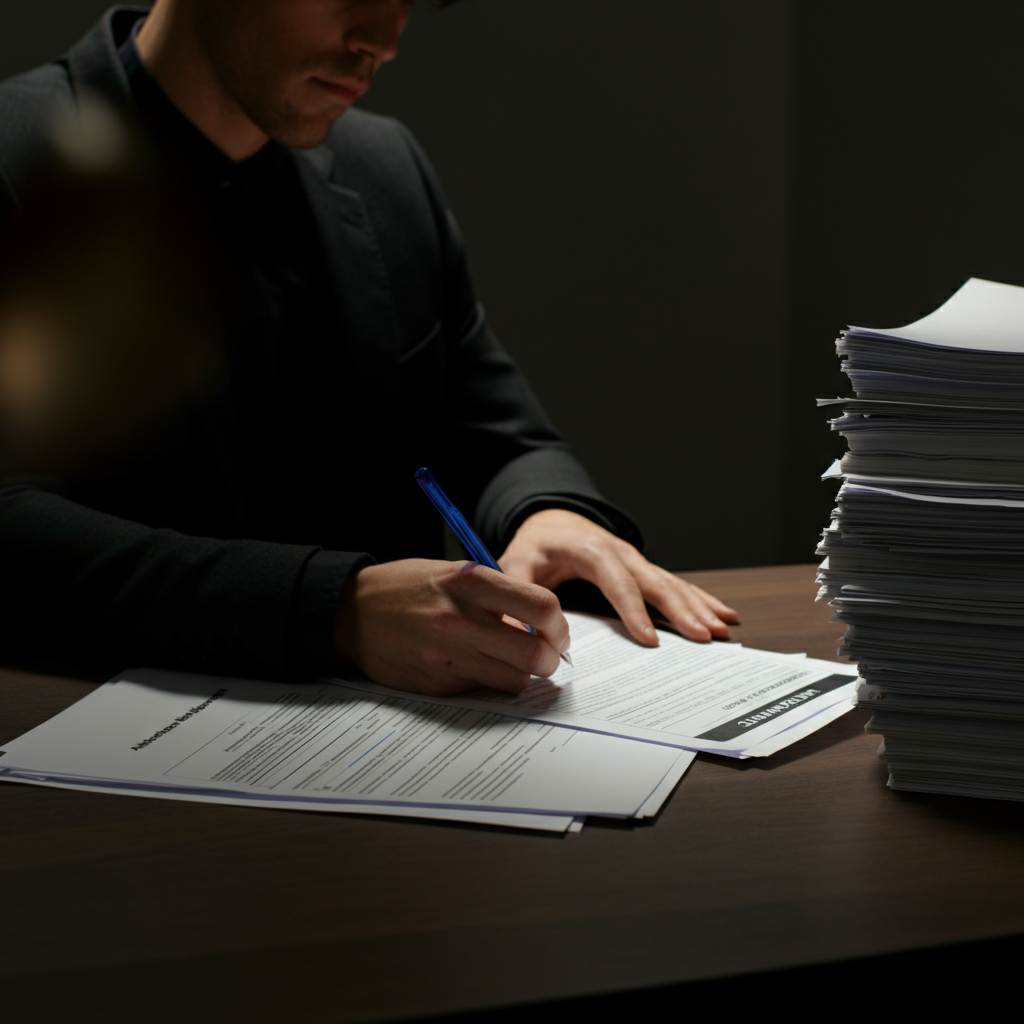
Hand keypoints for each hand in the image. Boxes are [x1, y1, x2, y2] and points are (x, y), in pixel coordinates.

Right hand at [334, 558, 570, 695]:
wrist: (351, 612)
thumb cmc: (406, 587)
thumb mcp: (453, 572)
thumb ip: (496, 594)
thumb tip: (541, 625)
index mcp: (470, 581)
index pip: (542, 607)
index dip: (559, 625)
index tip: (556, 631)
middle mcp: (461, 619)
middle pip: (537, 653)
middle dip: (550, 659)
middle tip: (546, 655)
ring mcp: (448, 655)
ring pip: (516, 679)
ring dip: (523, 674)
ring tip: (511, 662)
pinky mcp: (437, 682)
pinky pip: (483, 688)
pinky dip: (489, 681)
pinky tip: (473, 665)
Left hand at [499, 509, 738, 646]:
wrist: (551, 520)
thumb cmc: (535, 546)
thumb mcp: (516, 564)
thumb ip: (518, 595)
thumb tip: (521, 634)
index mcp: (591, 550)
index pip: (617, 583)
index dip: (634, 612)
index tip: (650, 639)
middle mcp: (621, 552)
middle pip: (656, 582)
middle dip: (682, 610)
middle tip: (704, 636)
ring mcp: (636, 560)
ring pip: (672, 583)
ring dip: (699, 606)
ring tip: (723, 629)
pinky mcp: (643, 569)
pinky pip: (675, 584)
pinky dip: (701, 598)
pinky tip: (723, 613)